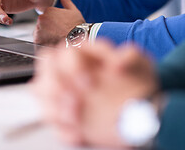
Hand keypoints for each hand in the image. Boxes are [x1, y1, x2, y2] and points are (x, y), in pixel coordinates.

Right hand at [32, 41, 158, 148]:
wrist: (143, 108)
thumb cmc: (139, 81)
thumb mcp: (141, 64)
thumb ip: (130, 56)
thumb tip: (117, 62)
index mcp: (85, 56)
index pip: (65, 52)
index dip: (73, 66)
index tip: (89, 81)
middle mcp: (71, 73)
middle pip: (46, 69)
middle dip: (56, 85)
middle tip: (75, 99)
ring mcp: (67, 95)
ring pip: (41, 94)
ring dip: (54, 107)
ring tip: (75, 116)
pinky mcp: (69, 118)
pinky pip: (54, 124)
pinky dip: (64, 130)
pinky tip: (79, 133)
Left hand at [34, 0, 84, 45]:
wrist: (76, 40)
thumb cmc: (76, 26)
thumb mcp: (73, 10)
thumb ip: (65, 0)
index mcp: (49, 10)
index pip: (47, 15)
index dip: (55, 21)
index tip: (61, 25)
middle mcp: (41, 19)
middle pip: (42, 23)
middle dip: (49, 27)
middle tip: (59, 32)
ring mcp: (39, 29)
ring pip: (40, 32)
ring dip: (45, 35)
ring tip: (56, 37)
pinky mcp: (38, 40)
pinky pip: (38, 40)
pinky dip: (43, 42)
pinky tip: (52, 42)